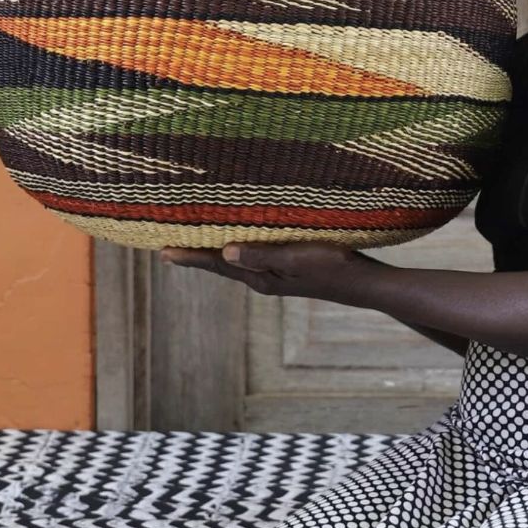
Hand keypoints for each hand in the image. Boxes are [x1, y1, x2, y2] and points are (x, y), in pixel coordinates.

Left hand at [160, 241, 377, 303]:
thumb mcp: (296, 258)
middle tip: (170, 249)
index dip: (191, 258)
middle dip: (198, 257)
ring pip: (238, 263)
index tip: (163, 253)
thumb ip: (261, 255)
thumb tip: (224, 253)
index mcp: (262, 279)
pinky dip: (241, 250)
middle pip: (223, 267)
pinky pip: (256, 259)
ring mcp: (278, 276)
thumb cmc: (333, 267)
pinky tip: (242, 243)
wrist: (364, 284)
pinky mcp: (291, 270)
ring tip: (198, 244)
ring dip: (217, 254)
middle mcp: (265, 280)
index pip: (218, 266)